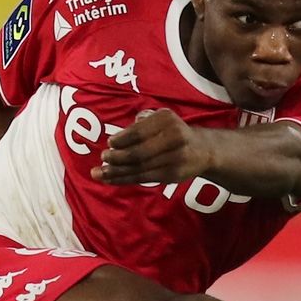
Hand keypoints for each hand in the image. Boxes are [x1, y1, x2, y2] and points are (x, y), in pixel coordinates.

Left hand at [91, 109, 211, 184]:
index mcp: (167, 121)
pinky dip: (125, 179)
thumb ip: (142, 127)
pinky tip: (111, 180)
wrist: (202, 150)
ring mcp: (174, 159)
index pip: (140, 132)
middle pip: (140, 152)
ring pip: (140, 168)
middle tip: (103, 158)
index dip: (123, 139)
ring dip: (117, 172)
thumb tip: (114, 143)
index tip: (109, 144)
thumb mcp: (161, 121)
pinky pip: (144, 178)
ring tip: (98, 173)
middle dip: (118, 157)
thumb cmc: (173, 132)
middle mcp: (173, 139)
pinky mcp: (172, 175)